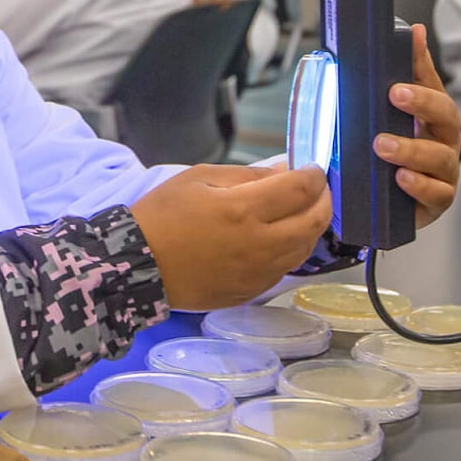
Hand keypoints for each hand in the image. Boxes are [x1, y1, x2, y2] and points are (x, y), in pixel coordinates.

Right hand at [131, 164, 331, 310]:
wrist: (137, 265)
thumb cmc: (162, 215)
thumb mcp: (199, 178)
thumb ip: (247, 175)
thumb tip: (285, 170)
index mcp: (243, 210)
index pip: (301, 189)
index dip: (314, 175)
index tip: (312, 169)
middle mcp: (258, 245)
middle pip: (314, 221)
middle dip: (323, 200)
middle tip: (317, 189)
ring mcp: (257, 273)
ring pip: (305, 248)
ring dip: (310, 227)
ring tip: (300, 212)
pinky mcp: (251, 292)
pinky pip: (284, 268)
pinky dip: (291, 249)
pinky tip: (278, 238)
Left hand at [374, 24, 460, 228]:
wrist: (384, 204)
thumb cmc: (392, 154)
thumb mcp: (387, 117)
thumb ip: (396, 79)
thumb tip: (408, 32)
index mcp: (433, 116)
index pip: (433, 84)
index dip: (422, 65)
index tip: (408, 46)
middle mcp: (443, 141)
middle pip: (446, 116)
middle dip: (422, 103)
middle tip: (395, 93)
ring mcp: (443, 172)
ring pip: (439, 157)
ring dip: (411, 148)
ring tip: (383, 145)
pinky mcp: (435, 202)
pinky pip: (436, 193)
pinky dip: (419, 186)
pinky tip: (401, 178)